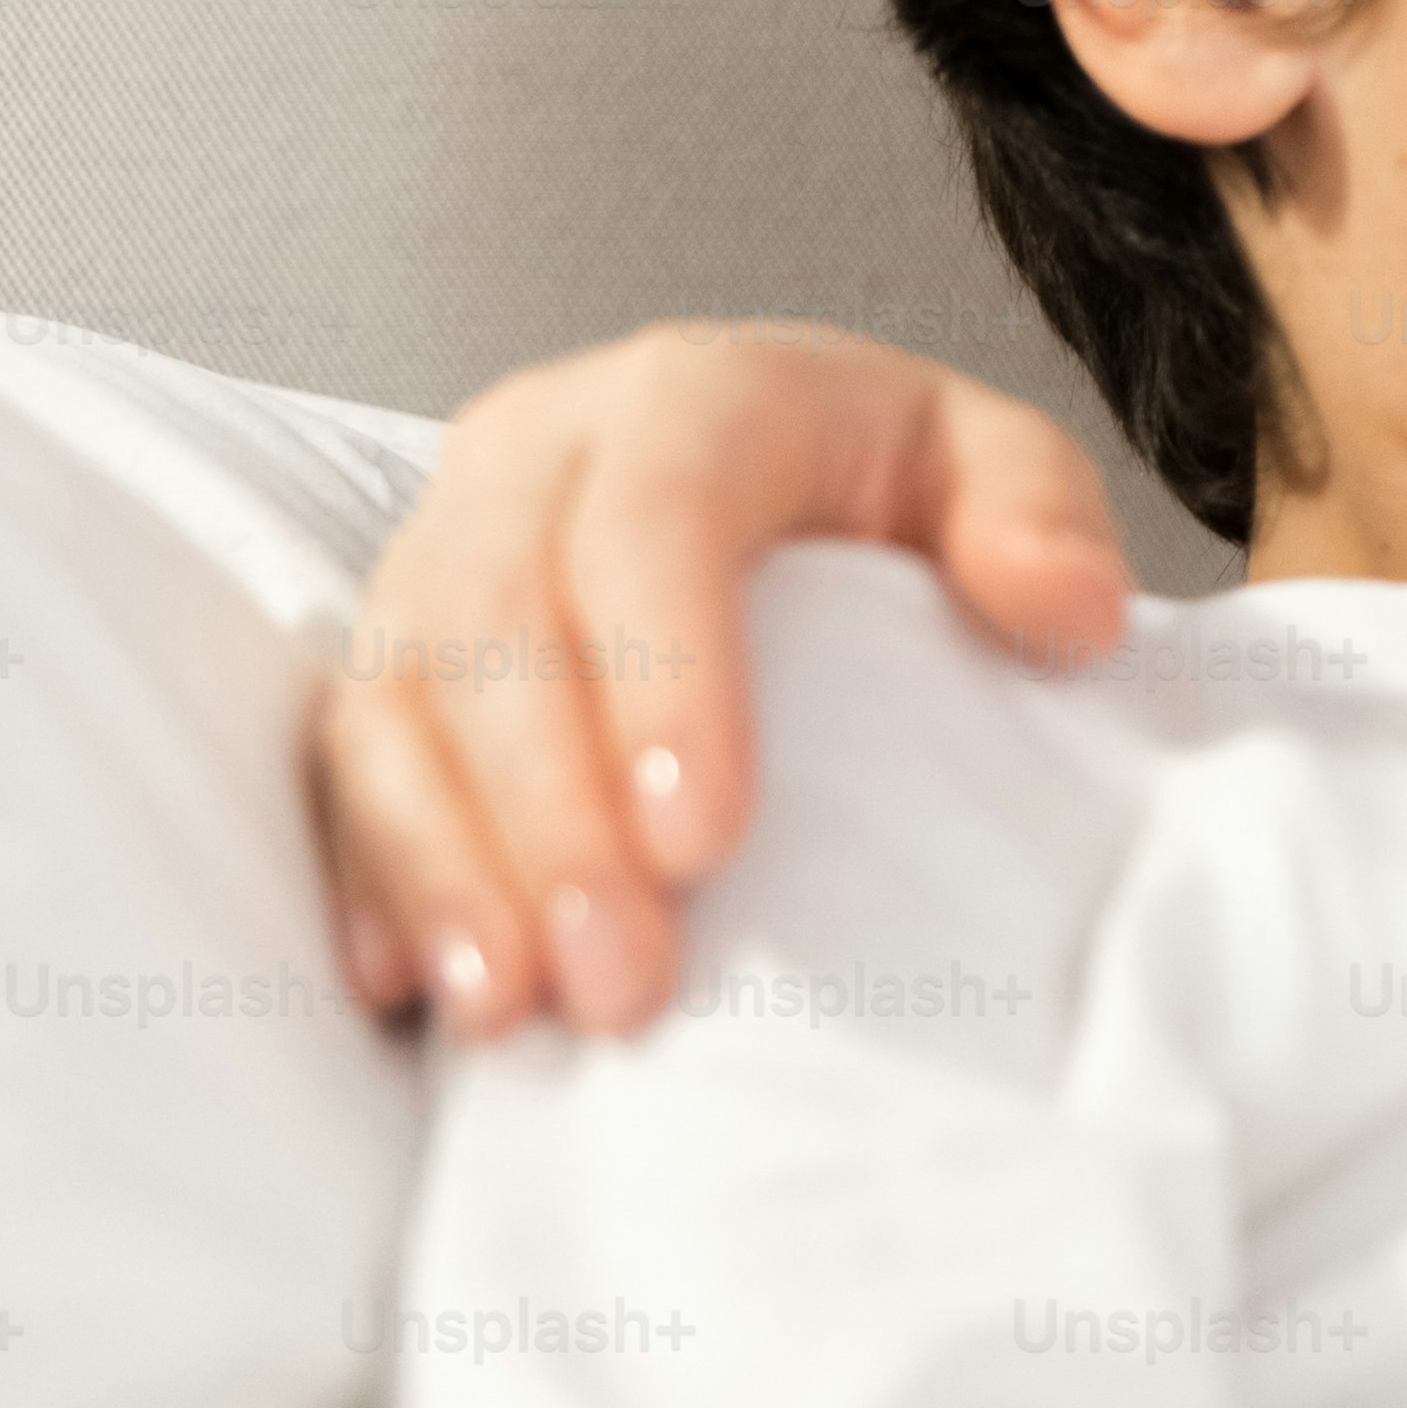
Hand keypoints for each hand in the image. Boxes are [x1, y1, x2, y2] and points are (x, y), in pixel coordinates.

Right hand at [308, 324, 1132, 1036]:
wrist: (773, 471)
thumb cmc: (882, 484)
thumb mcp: (988, 468)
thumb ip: (1036, 516)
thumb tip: (1067, 610)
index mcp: (687, 396)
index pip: (652, 521)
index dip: (663, 679)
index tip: (705, 842)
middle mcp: (532, 457)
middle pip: (497, 623)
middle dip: (549, 815)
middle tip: (621, 980)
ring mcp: (436, 550)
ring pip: (392, 699)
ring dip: (443, 865)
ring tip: (507, 1011)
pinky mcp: (385, 651)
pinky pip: (339, 759)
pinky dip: (371, 877)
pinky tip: (410, 986)